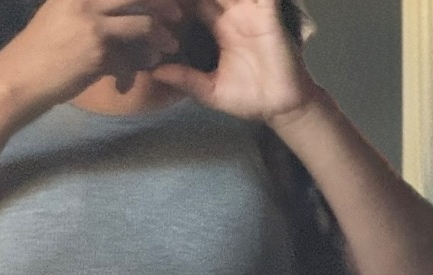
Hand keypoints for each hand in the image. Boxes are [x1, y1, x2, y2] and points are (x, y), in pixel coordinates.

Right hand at [0, 0, 183, 106]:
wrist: (21, 78)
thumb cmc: (41, 49)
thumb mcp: (63, 12)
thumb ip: (92, 6)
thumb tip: (127, 11)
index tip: (168, 2)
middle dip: (165, 4)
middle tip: (178, 16)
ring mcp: (93, 23)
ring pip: (143, 21)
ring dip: (161, 36)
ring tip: (169, 46)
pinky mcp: (97, 52)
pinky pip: (131, 57)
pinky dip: (138, 66)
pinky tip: (137, 74)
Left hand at [150, 0, 319, 123]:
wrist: (279, 106)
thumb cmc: (246, 99)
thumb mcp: (209, 90)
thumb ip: (185, 78)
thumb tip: (155, 73)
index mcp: (217, 28)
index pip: (193, 4)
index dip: (177, 2)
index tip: (153, 0)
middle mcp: (233, 15)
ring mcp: (251, 11)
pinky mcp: (269, 13)